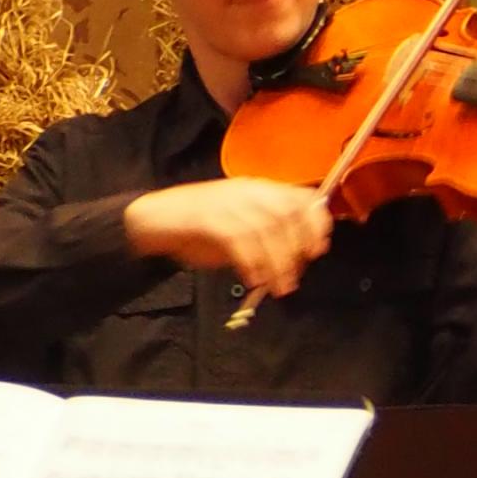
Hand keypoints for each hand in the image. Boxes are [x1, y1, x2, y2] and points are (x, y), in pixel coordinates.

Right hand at [125, 176, 332, 298]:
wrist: (158, 220)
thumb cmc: (204, 227)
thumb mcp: (244, 224)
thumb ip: (272, 233)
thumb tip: (301, 257)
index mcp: (260, 190)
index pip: (301, 198)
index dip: (315, 223)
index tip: (318, 249)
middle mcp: (247, 192)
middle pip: (286, 215)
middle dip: (297, 249)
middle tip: (295, 276)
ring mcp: (227, 203)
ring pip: (265, 231)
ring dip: (277, 264)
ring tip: (279, 287)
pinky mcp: (209, 220)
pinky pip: (239, 243)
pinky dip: (252, 264)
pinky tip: (253, 280)